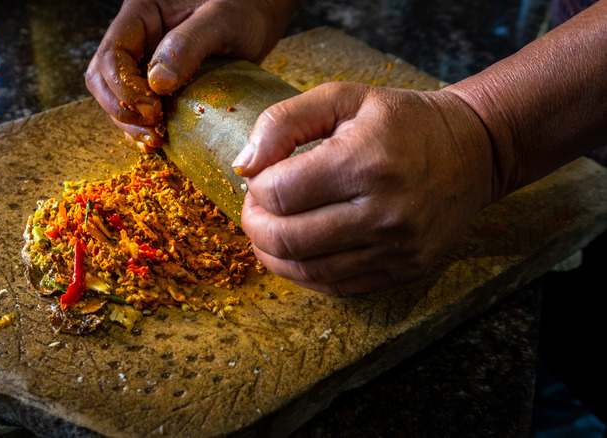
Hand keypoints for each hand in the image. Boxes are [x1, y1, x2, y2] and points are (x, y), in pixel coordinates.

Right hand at [84, 0, 296, 151]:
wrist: (261, 14)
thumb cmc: (246, 6)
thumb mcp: (223, 19)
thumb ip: (189, 44)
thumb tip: (157, 84)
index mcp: (142, 14)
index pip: (111, 54)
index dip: (124, 87)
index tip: (152, 108)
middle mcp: (137, 38)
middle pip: (103, 78)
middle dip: (121, 108)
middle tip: (152, 127)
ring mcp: (146, 61)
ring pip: (116, 97)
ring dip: (130, 123)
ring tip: (156, 138)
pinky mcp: (160, 83)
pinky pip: (138, 107)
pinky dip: (142, 127)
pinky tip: (158, 140)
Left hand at [233, 82, 495, 294]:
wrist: (475, 151)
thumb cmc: (402, 121)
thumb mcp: (344, 98)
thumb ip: (284, 122)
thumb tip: (243, 164)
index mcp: (364, 163)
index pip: (278, 194)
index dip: (255, 188)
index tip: (260, 177)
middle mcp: (382, 213)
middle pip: (286, 239)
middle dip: (255, 224)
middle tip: (256, 208)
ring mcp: (396, 248)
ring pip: (305, 270)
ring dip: (272, 253)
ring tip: (270, 229)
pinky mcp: (404, 270)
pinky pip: (334, 285)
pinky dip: (302, 272)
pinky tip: (297, 250)